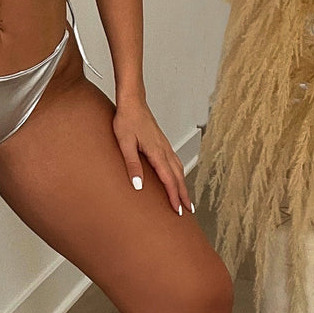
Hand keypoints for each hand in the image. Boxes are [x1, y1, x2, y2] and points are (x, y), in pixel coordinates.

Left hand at [112, 94, 193, 214]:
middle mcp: (164, 150)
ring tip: (186, 197)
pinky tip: (176, 175)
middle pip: (178, 176)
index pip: (169, 180)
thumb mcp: (125, 143)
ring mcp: (165, 145)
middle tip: (188, 210)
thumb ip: (132, 164)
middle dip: (184, 194)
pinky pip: (175, 161)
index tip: (178, 210)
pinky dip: (179, 173)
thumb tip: (138, 185)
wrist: (132, 101)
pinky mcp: (162, 142)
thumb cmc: (127, 119)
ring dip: (183, 184)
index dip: (174, 197)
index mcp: (157, 152)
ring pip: (179, 169)